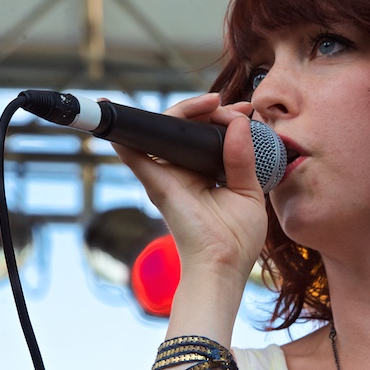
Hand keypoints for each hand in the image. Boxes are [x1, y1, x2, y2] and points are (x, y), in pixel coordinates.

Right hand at [111, 93, 268, 281]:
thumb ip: (243, 158)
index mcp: (205, 172)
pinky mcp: (158, 185)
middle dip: (208, 108)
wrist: (224, 266)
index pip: (207, 135)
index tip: (248, 111)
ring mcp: (168, 176)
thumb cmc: (237, 238)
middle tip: (234, 106)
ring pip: (164, 131)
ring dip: (185, 110)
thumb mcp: (248, 192)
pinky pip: (135, 155)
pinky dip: (126, 135)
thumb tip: (240, 124)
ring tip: (212, 103)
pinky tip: (121, 118)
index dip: (224, 117)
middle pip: (185, 128)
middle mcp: (183, 171)